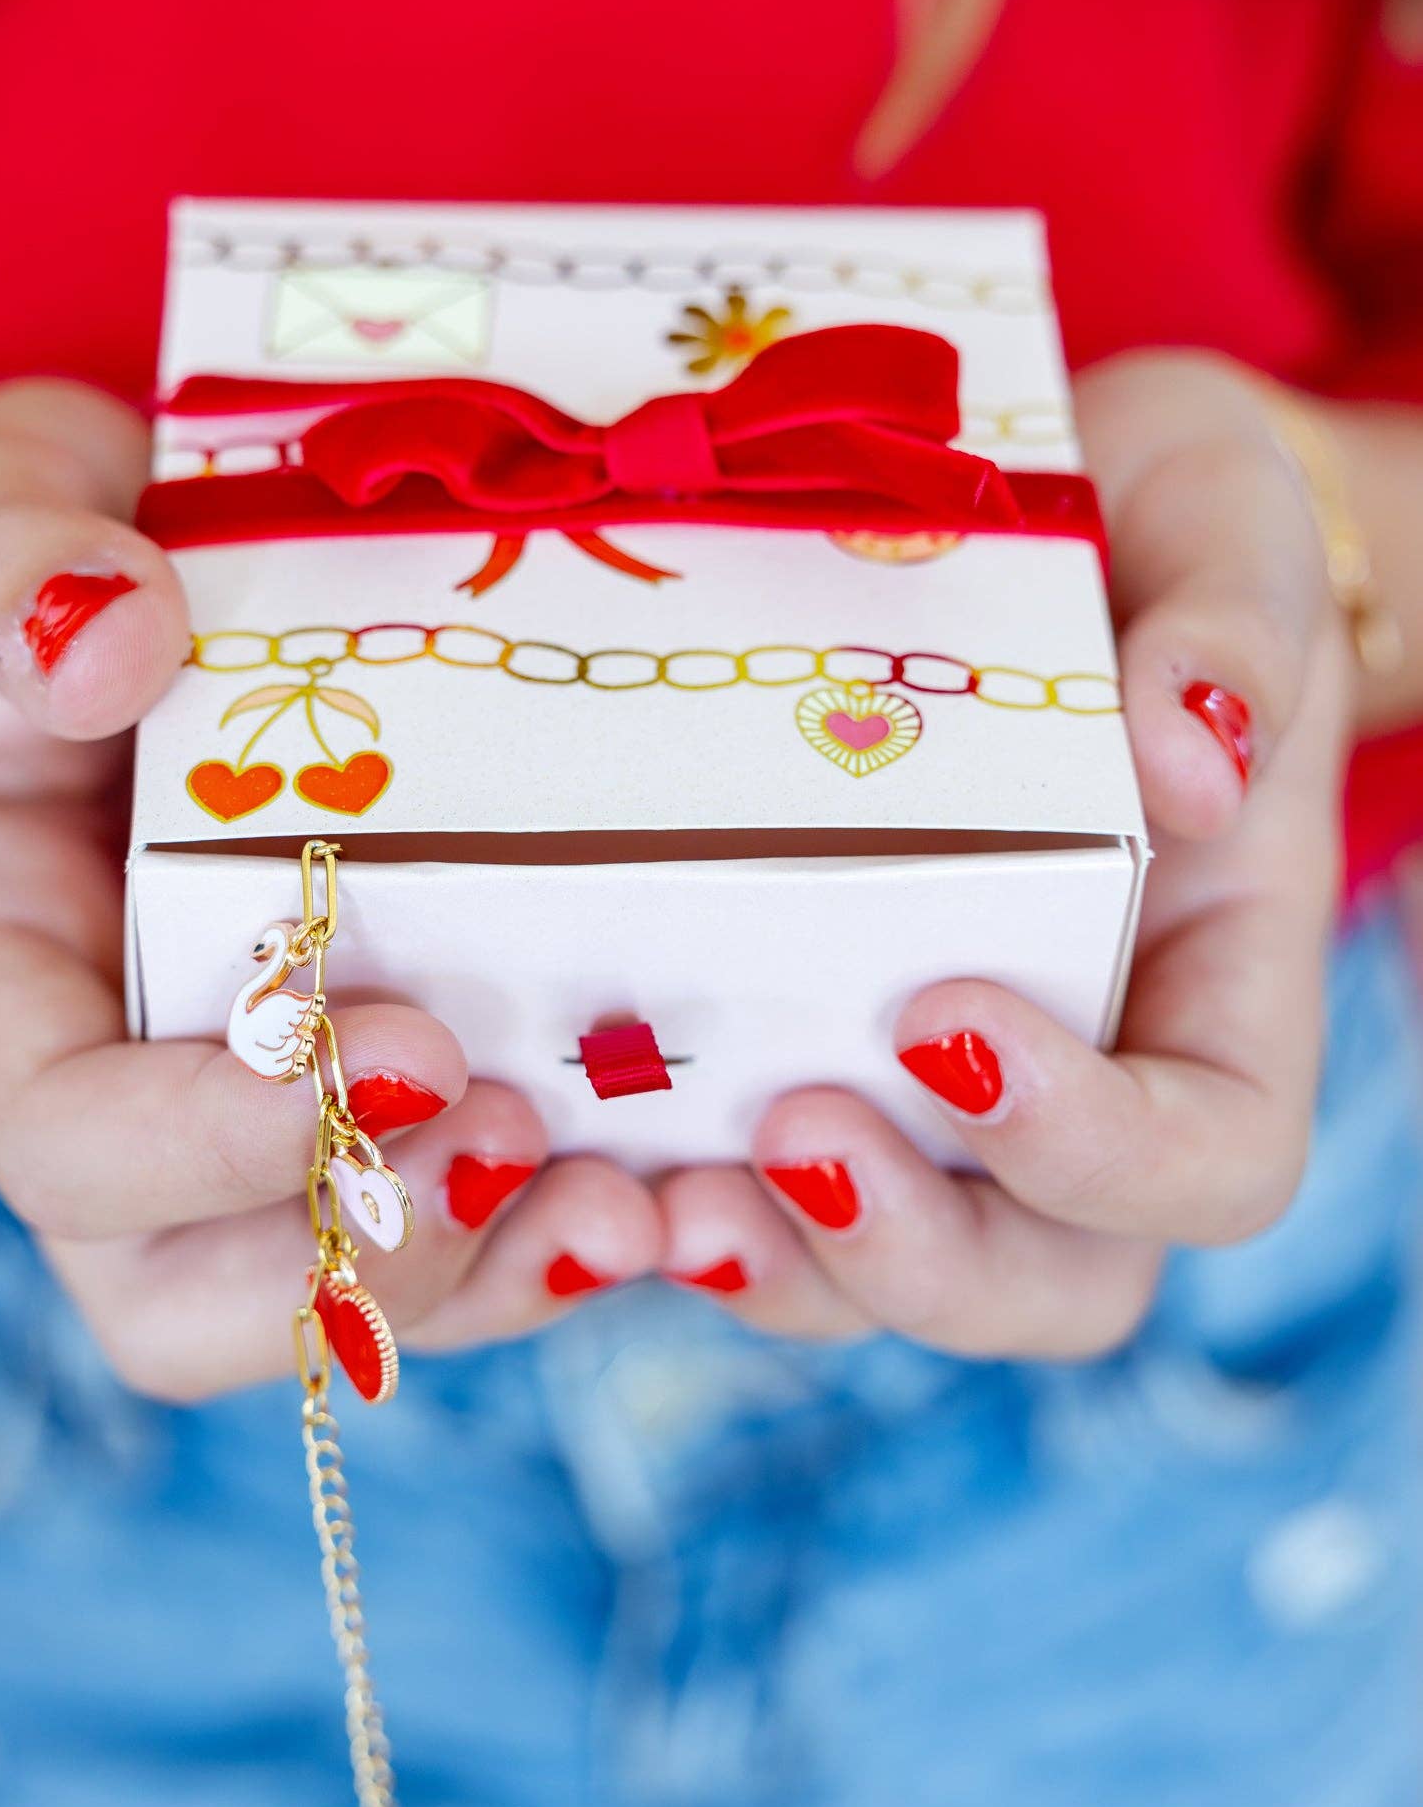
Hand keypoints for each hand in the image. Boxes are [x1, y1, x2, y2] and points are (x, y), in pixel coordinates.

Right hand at [0, 382, 658, 1400]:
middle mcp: (102, 1093)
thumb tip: (111, 638)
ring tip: (626, 1196)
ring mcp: (230, 1125)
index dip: (220, 1141)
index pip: (69, 1141)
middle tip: (516, 1129)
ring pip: (337, 1296)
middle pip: (189, 1297)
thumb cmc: (34, 556)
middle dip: (367, 1254)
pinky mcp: (349, 1105)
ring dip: (486, 1271)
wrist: (113, 604)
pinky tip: (660, 1184)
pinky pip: (440, 1238)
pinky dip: (546, 1237)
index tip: (402, 1043)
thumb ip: (5, 568)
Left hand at [659, 350, 1352, 1356]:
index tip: (946, 1019)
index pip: (1206, 1160)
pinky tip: (568, 1144)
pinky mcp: (803, 1058)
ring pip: (879, 1277)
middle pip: (1041, 1283)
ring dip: (771, 1265)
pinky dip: (664, 1196)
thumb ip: (1237, 630)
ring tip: (651, 1197)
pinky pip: (752, 1191)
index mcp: (1219, 994)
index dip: (1094, 1148)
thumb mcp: (1226, 523)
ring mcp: (936, 1099)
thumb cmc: (1160, 529)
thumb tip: (1189, 765)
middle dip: (912, 1257)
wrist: (1054, 529)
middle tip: (786, 1142)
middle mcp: (1084, 1085)